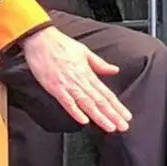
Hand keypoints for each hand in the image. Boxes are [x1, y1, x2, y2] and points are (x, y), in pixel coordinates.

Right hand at [17, 25, 131, 132]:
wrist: (40, 38)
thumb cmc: (60, 44)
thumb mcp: (84, 51)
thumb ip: (100, 64)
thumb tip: (115, 69)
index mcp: (87, 72)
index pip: (106, 93)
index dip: (117, 106)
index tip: (126, 116)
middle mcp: (79, 80)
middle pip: (99, 101)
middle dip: (112, 115)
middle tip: (123, 126)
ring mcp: (67, 84)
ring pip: (86, 103)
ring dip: (99, 116)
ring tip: (110, 126)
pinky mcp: (54, 87)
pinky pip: (66, 102)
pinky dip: (75, 111)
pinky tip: (84, 120)